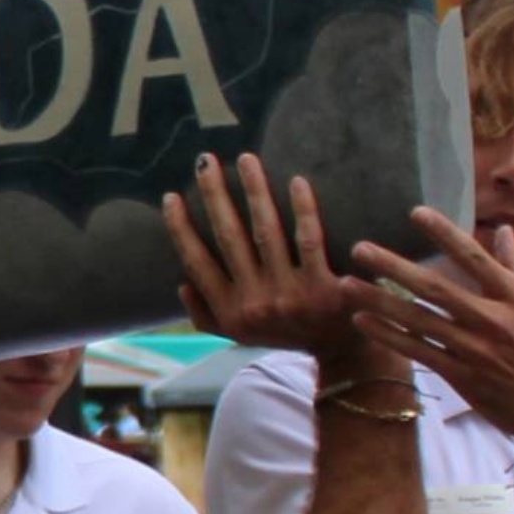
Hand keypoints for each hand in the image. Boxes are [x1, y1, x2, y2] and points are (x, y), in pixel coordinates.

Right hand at [165, 155, 364, 356]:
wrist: (343, 353)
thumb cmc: (288, 335)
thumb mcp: (240, 337)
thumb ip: (206, 316)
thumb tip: (182, 284)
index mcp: (232, 312)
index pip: (198, 263)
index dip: (181, 229)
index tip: (171, 197)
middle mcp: (256, 303)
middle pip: (229, 237)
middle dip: (215, 195)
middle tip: (206, 161)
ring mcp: (291, 294)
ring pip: (266, 231)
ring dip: (254, 191)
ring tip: (246, 159)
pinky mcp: (325, 287)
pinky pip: (309, 239)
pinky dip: (302, 209)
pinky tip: (295, 181)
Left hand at [348, 206, 513, 449]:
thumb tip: (503, 229)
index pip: (474, 258)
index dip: (445, 233)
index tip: (415, 212)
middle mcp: (493, 320)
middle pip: (435, 288)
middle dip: (395, 267)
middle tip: (359, 248)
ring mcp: (474, 350)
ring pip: (418, 321)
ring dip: (380, 301)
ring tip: (347, 284)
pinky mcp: (461, 376)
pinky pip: (417, 352)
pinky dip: (388, 336)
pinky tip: (362, 321)